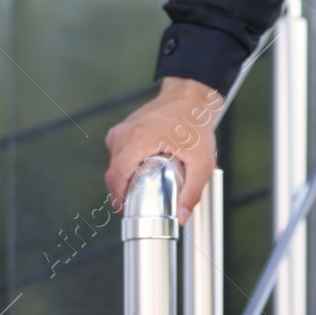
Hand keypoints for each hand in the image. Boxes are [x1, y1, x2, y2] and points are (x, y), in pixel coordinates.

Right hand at [104, 76, 222, 225]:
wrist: (191, 97)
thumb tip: (180, 218)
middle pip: (113, 174)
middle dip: (123, 193)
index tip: (129, 212)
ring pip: (114, 165)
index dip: (119, 200)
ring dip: (125, 179)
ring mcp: (121, 130)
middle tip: (140, 205)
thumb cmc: (196, 125)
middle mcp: (124, 134)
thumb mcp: (202, 161)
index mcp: (137, 140)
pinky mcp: (123, 129)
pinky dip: (126, 166)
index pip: (116, 178)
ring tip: (142, 188)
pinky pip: (118, 154)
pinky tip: (141, 171)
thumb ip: (192, 191)